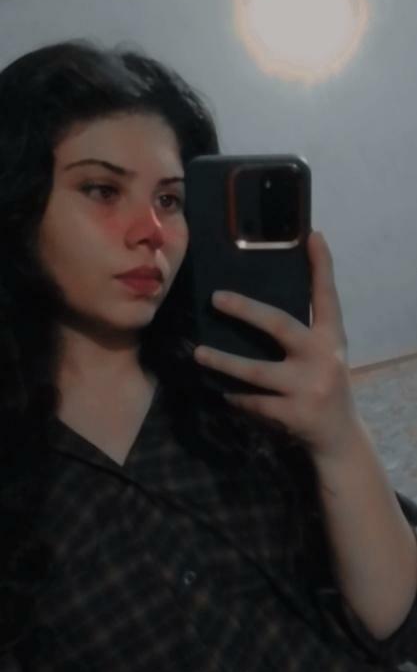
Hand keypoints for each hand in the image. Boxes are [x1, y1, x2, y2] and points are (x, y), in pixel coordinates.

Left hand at [194, 231, 360, 460]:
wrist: (338, 436)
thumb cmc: (324, 382)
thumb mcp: (325, 352)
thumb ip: (306, 327)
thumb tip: (263, 299)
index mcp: (331, 338)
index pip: (327, 296)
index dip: (322, 266)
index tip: (313, 235)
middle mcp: (322, 358)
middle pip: (280, 325)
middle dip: (246, 310)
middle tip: (216, 298)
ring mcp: (307, 388)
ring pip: (256, 372)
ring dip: (224, 363)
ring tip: (198, 354)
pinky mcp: (292, 415)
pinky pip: (252, 402)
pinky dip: (235, 397)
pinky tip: (222, 392)